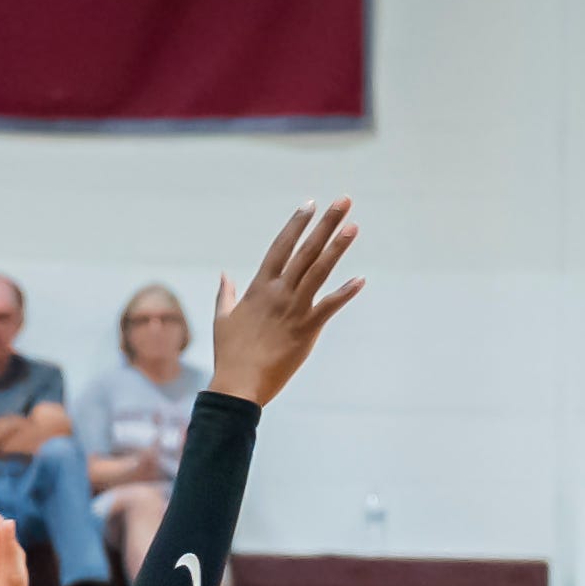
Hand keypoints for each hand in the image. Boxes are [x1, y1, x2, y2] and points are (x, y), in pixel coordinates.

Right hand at [204, 196, 367, 406]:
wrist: (239, 384)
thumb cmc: (230, 354)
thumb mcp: (223, 319)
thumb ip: (226, 294)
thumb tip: (224, 274)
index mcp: (259, 287)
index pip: (281, 246)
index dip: (296, 224)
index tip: (310, 204)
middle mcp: (279, 292)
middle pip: (306, 250)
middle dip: (325, 224)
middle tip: (343, 201)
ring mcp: (294, 309)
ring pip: (319, 271)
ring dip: (338, 247)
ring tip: (353, 226)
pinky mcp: (307, 330)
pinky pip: (329, 307)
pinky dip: (345, 293)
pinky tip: (361, 279)